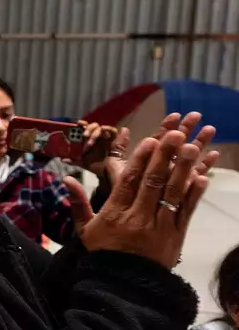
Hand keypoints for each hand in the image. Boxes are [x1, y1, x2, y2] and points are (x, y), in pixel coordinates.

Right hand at [64, 129, 213, 268]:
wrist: (124, 286)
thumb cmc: (103, 254)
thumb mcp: (85, 230)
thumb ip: (78, 202)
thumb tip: (67, 178)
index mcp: (114, 214)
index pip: (128, 182)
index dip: (140, 160)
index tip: (149, 141)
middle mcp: (137, 218)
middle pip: (152, 182)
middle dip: (163, 156)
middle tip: (173, 135)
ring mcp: (159, 226)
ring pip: (171, 193)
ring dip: (181, 169)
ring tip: (189, 148)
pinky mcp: (175, 235)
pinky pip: (186, 211)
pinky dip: (193, 193)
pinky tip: (200, 176)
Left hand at [104, 112, 218, 185]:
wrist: (128, 215)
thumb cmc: (121, 191)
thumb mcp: (116, 168)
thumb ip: (118, 149)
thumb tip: (124, 129)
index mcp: (149, 156)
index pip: (159, 138)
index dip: (167, 126)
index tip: (175, 115)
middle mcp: (163, 163)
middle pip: (176, 144)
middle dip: (185, 129)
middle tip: (196, 115)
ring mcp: (175, 174)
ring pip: (189, 155)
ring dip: (200, 141)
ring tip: (209, 129)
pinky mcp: (185, 187)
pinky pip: (197, 174)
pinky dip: (205, 164)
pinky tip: (214, 154)